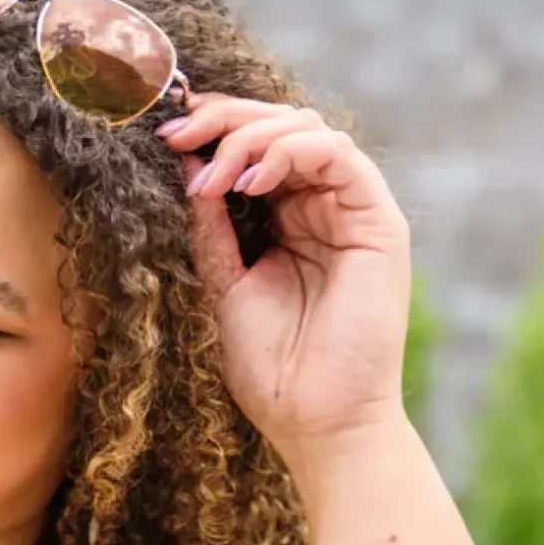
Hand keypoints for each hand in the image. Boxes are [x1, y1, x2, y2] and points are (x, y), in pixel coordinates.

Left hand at [158, 91, 413, 471]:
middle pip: (280, 126)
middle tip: (177, 133)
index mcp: (289, 221)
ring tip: (212, 174)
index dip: (213, 129)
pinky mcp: (378, 222)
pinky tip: (251, 181)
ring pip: (307, 129)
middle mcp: (323, 208)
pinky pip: (338, 154)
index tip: (164, 134)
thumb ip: (211, 226)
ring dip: (251, 137)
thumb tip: (188, 164)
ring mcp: (353, 212)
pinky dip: (291, 152)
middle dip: (224, 120)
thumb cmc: (274, 371)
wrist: (318, 424)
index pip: (256, 148)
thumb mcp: (225, 284)